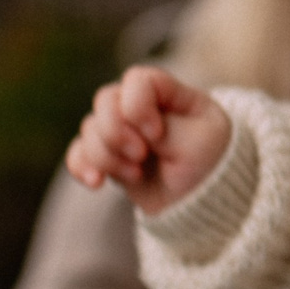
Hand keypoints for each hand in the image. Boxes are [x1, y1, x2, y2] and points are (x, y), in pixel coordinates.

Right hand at [64, 66, 231, 215]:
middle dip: (116, 132)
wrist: (202, 208)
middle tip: (141, 156)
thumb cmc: (211, 168)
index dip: (138, 106)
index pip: (137, 80)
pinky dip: (81, 166)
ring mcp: (123, 131)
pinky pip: (78, 153)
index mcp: (170, 94)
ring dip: (107, 155)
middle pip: (105, 100)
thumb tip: (125, 124)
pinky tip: (96, 183)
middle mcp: (142, 107)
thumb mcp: (198, 142)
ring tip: (136, 174)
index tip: (157, 134)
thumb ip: (163, 126)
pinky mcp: (109, 157)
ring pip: (90, 128)